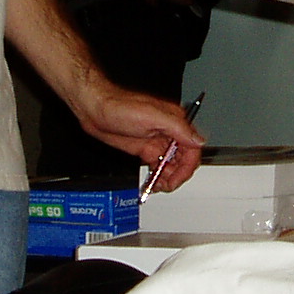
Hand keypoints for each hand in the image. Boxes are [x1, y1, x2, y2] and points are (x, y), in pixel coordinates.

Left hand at [75, 82, 204, 190]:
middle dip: (178, 175)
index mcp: (175, 122)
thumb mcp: (152, 116)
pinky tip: (154, 182)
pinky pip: (158, 166)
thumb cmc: (119, 106)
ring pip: (172, 165)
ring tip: (160, 186)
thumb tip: (198, 140)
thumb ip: (178, 129)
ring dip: (169, 178)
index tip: (178, 178)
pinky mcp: (145, 149)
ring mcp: (157, 141)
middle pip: (184, 159)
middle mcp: (169, 132)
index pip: (192, 148)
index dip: (188, 167)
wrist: (96, 109)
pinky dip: (158, 176)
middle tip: (167, 185)